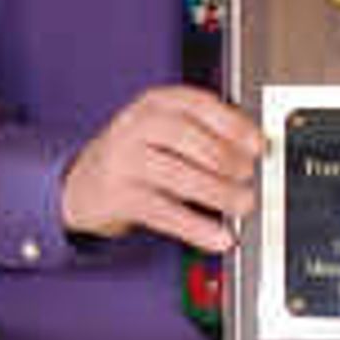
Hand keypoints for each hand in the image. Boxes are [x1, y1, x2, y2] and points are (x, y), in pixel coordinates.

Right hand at [60, 84, 261, 246]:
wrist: (80, 184)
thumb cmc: (137, 154)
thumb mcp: (164, 130)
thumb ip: (204, 135)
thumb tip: (253, 156)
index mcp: (156, 102)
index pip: (199, 105)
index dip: (233, 125)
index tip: (259, 145)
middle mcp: (137, 126)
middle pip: (189, 138)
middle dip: (226, 160)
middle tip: (250, 177)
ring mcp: (125, 161)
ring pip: (178, 175)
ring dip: (218, 193)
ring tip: (243, 204)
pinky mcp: (120, 197)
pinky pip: (165, 213)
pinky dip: (196, 227)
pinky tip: (219, 237)